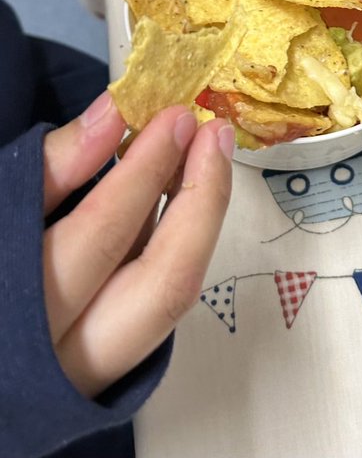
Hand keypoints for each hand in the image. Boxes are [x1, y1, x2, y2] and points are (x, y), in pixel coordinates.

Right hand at [43, 91, 232, 398]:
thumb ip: (51, 168)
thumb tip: (115, 114)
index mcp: (18, 309)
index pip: (102, 233)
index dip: (145, 169)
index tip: (175, 116)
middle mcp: (63, 359)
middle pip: (162, 285)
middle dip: (201, 202)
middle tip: (212, 133)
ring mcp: (90, 377)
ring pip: (170, 306)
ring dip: (198, 225)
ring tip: (205, 157)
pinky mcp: (106, 375)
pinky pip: (155, 311)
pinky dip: (173, 251)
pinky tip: (177, 200)